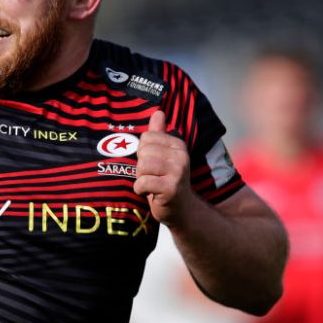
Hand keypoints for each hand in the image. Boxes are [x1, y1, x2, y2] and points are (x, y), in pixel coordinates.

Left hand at [133, 110, 194, 228]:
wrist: (181, 210)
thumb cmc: (166, 180)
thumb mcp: (163, 156)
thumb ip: (158, 134)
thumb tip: (157, 112)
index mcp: (177, 144)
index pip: (146, 138)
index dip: (143, 153)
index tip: (154, 164)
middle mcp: (181, 155)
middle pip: (143, 152)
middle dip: (141, 167)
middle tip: (153, 176)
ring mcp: (178, 171)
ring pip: (141, 167)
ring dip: (141, 178)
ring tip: (152, 184)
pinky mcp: (171, 188)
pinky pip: (142, 183)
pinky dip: (140, 190)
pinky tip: (151, 193)